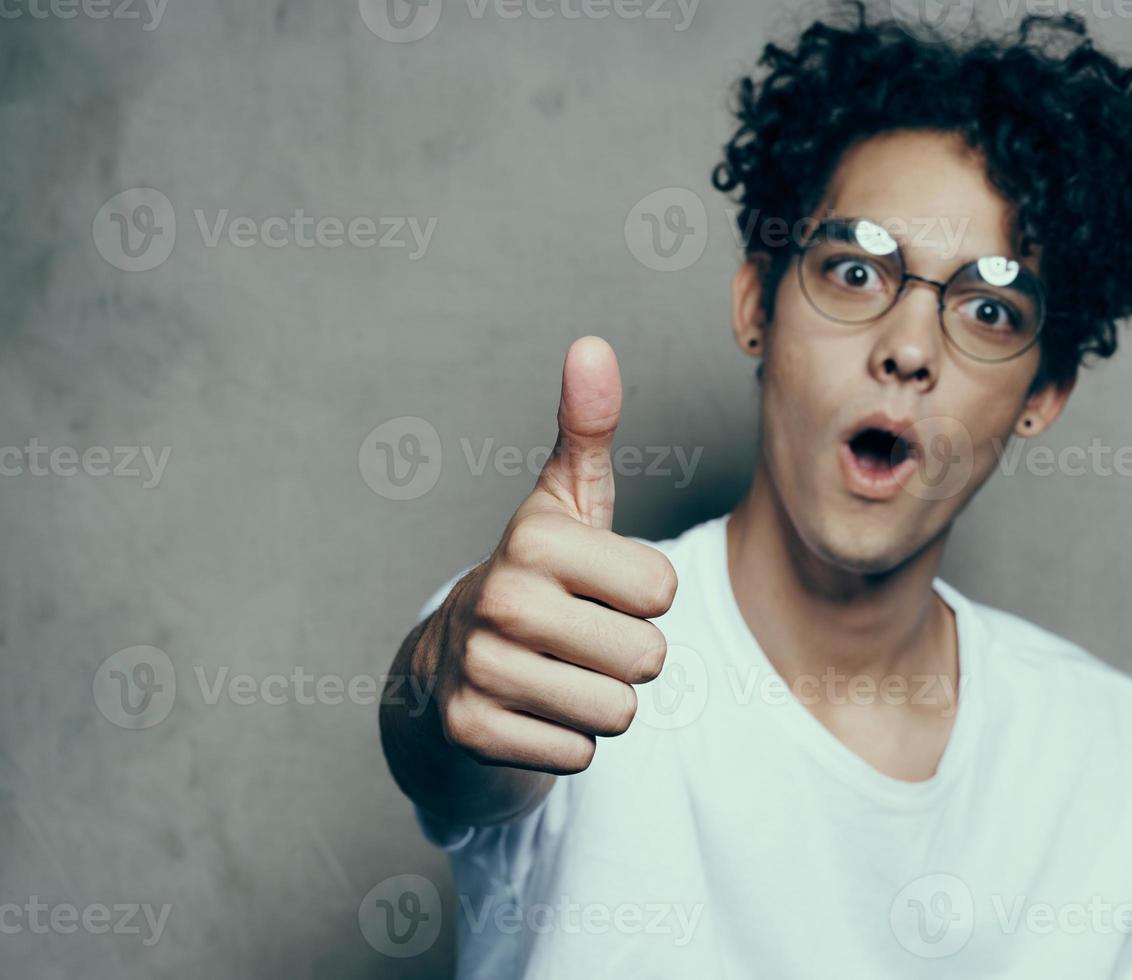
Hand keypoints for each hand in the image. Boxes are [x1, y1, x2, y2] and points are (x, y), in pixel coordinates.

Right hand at [416, 336, 677, 773]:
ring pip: (618, 712)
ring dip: (600, 700)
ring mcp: (480, 669)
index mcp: (534, 538)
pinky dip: (565, 741)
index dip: (643, 595)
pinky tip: (531, 709)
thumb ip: (586, 427)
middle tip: (578, 636)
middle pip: (648, 658)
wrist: (450, 664)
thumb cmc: (536, 576)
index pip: (663, 590)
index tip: (597, 586)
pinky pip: (578, 755)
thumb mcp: (565, 502)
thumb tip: (592, 344)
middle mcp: (500, 598)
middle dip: (627, 655)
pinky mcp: (472, 731)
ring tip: (556, 670)